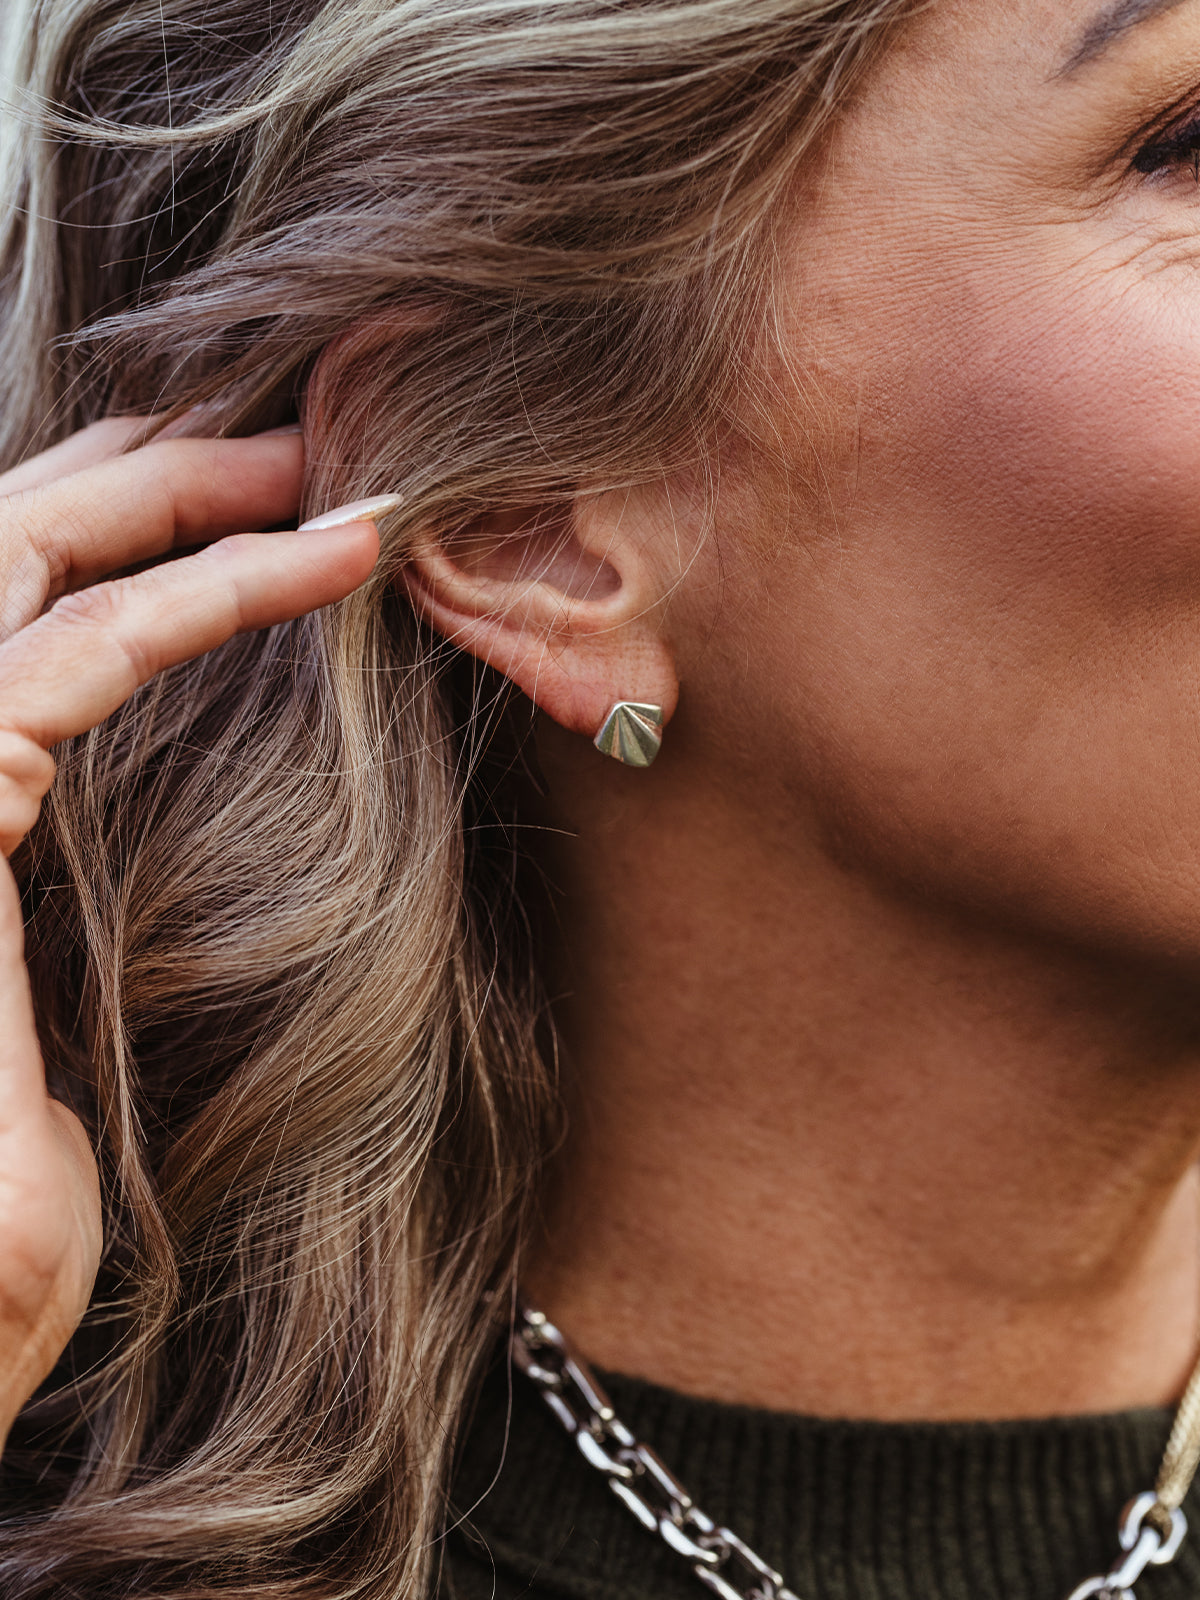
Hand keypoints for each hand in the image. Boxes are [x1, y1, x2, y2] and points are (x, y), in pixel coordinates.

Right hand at [0, 419, 378, 1443]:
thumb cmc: (0, 1202)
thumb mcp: (59, 1004)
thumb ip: (61, 897)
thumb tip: (109, 850)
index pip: (12, 608)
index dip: (127, 531)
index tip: (257, 499)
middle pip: (4, 545)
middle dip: (148, 467)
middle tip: (291, 431)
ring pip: (27, 556)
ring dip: (188, 489)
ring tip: (328, 462)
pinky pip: (81, 654)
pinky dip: (215, 589)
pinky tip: (334, 558)